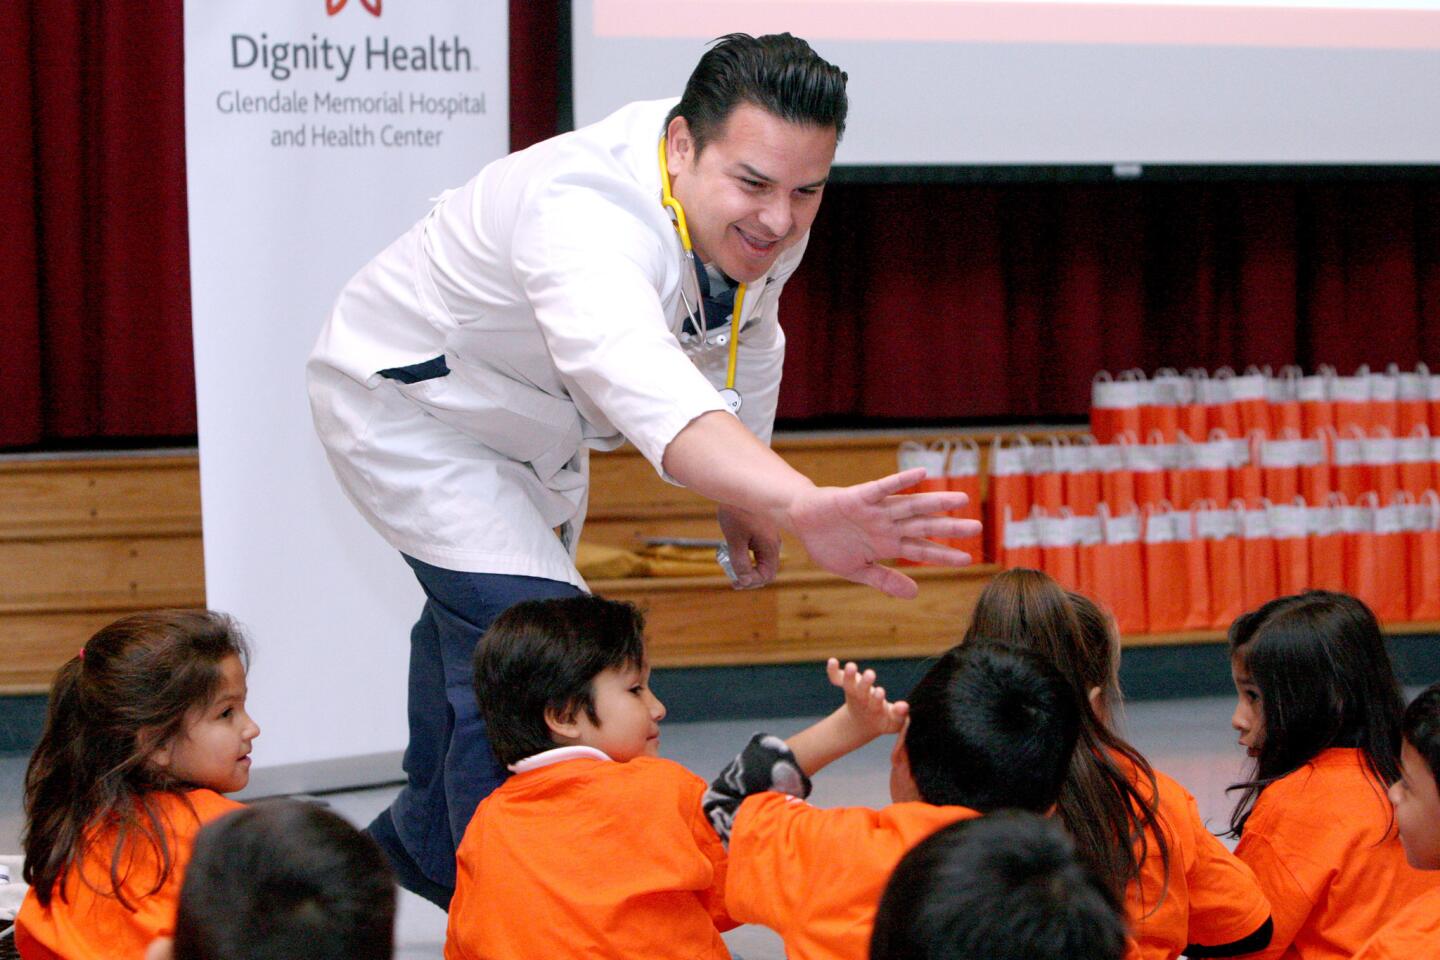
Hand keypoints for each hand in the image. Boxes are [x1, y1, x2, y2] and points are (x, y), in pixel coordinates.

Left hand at [717, 505, 781, 588]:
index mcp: (771, 546)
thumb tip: (744, 581)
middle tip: (733, 581)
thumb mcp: (735, 539)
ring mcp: (770, 538)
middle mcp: (774, 544)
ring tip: (732, 568)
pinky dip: (749, 558)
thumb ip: (740, 562)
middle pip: (767, 571)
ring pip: (763, 562)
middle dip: (751, 578)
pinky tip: (735, 554)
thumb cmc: (736, 512)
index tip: (735, 581)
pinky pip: (759, 552)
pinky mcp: (764, 533)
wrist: (737, 487)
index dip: (751, 582)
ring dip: (749, 569)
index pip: (767, 575)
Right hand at [785, 468, 981, 598]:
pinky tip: (922, 474)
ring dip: (935, 502)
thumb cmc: (829, 544)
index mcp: (887, 544)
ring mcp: (876, 510)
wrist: (801, 521)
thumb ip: (885, 580)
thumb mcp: (858, 571)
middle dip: (949, 527)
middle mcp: (887, 525)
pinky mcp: (859, 497)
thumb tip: (915, 594)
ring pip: (911, 505)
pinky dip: (901, 481)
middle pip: (924, 526)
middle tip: (977, 528)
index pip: (921, 550)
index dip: (943, 554)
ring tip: (961, 499)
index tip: (967, 559)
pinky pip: (883, 487)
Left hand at [827, 658, 907, 737]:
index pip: (876, 704)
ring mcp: (854, 692)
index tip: (880, 692)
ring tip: (851, 666)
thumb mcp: (894, 722)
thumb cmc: (884, 720)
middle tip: (870, 674)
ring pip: (849, 684)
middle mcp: (863, 700)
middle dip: (865, 683)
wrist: (862, 724)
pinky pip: (836, 678)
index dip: (877, 698)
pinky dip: (832, 671)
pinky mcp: (847, 685)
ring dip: (849, 676)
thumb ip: (900, 715)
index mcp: (875, 709)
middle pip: (861, 692)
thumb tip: (904, 706)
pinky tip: (832, 661)